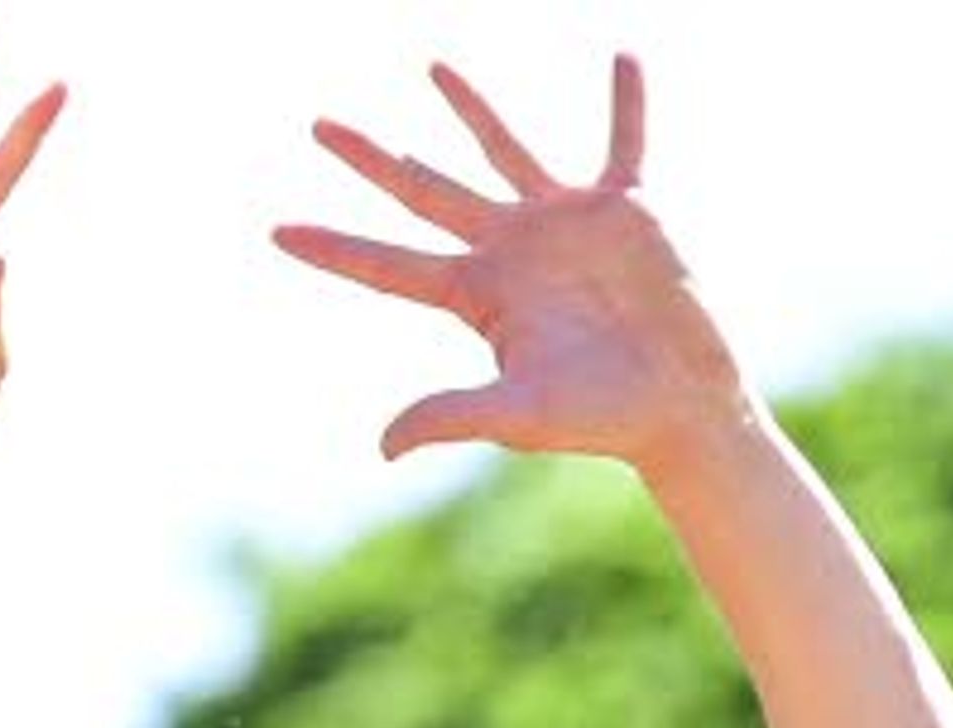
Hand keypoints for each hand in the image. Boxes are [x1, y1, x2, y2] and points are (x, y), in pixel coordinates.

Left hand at [275, 57, 744, 477]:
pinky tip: (622, 57)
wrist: (674, 403)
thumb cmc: (597, 417)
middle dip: (371, 161)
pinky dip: (627, 102)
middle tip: (319, 126)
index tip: (277, 231)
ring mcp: (562, 222)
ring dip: (468, 108)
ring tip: (433, 67)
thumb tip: (383, 445)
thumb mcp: (516, 415)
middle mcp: (509, 248)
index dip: (333, 249)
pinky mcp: (623, 208)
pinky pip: (623, 140)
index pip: (387, 265)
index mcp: (477, 294)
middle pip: (422, 190)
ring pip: (503, 148)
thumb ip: (449, 416)